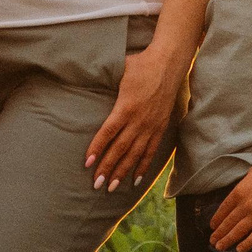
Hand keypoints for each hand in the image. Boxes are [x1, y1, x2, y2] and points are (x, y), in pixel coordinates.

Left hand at [84, 39, 181, 192]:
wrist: (169, 63)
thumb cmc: (140, 64)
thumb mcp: (119, 70)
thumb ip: (103, 79)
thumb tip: (82, 75)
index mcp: (126, 107)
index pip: (108, 133)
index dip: (97, 148)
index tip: (87, 163)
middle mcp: (139, 120)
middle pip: (120, 149)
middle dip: (107, 167)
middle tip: (96, 184)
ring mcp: (151, 126)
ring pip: (135, 154)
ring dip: (123, 172)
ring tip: (112, 188)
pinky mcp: (161, 127)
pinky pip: (151, 151)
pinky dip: (144, 166)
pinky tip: (136, 180)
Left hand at [209, 156, 251, 251]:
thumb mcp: (251, 173)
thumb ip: (243, 184)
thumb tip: (238, 191)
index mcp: (239, 191)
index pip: (223, 209)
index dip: (216, 219)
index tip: (212, 227)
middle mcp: (245, 204)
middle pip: (228, 222)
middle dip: (219, 233)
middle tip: (212, 241)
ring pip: (238, 231)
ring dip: (227, 240)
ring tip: (219, 247)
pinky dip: (247, 244)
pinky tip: (239, 250)